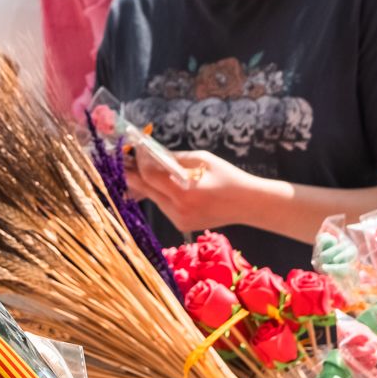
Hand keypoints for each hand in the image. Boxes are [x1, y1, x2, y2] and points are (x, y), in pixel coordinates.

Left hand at [126, 149, 240, 233]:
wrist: (247, 204)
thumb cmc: (228, 177)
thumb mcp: (201, 159)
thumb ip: (174, 157)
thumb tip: (151, 153)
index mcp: (184, 193)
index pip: (149, 177)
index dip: (140, 163)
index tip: (137, 151)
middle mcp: (178, 211)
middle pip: (146, 190)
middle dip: (137, 174)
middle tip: (129, 161)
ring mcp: (179, 220)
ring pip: (154, 198)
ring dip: (151, 184)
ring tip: (152, 170)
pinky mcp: (181, 225)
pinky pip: (164, 206)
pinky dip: (163, 195)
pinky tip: (171, 186)